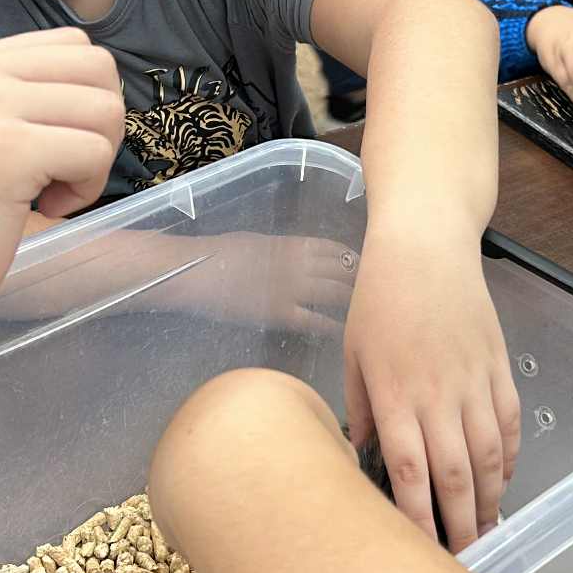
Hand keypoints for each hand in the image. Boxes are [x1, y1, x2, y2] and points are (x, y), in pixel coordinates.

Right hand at [0, 29, 124, 335]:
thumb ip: (32, 98)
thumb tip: (109, 91)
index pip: (77, 46)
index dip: (88, 100)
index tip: (54, 147)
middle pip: (99, 69)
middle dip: (101, 128)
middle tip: (62, 171)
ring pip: (104, 110)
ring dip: (93, 162)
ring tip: (47, 191)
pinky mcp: (5, 150)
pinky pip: (94, 153)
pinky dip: (84, 190)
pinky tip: (42, 208)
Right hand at [172, 233, 357, 334]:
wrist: (199, 271)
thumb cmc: (221, 252)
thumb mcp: (258, 241)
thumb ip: (283, 249)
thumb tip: (298, 255)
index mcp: (293, 244)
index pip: (336, 250)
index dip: (353, 259)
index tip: (364, 266)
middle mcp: (300, 264)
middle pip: (343, 272)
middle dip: (361, 281)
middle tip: (374, 291)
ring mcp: (292, 289)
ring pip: (336, 294)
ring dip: (354, 301)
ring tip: (366, 310)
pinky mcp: (281, 314)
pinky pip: (316, 320)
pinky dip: (333, 325)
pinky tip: (345, 331)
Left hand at [343, 228, 520, 551]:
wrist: (426, 247)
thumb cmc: (379, 298)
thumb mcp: (353, 352)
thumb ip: (359, 406)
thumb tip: (358, 450)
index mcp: (395, 396)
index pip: (409, 472)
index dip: (416, 517)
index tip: (417, 550)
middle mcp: (438, 396)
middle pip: (454, 475)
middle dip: (459, 524)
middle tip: (462, 558)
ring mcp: (474, 383)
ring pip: (488, 456)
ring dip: (488, 500)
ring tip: (485, 531)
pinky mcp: (499, 368)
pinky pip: (509, 424)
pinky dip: (509, 460)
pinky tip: (501, 482)